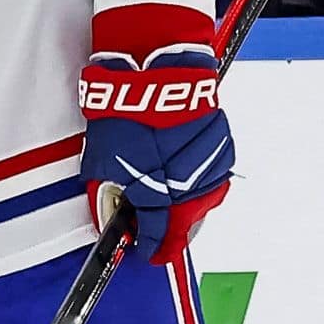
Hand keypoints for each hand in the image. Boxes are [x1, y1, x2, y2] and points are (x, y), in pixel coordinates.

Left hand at [77, 5, 234, 266]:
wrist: (157, 71)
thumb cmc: (124, 114)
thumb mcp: (100, 161)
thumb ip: (108, 195)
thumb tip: (111, 217)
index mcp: (158, 196)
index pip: (156, 235)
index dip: (150, 247)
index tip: (146, 252)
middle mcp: (189, 188)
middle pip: (185, 225)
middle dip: (170, 232)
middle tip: (158, 235)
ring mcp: (210, 169)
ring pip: (202, 203)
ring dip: (186, 207)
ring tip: (171, 204)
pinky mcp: (223, 148)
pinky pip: (213, 177)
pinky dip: (199, 181)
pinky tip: (185, 176)